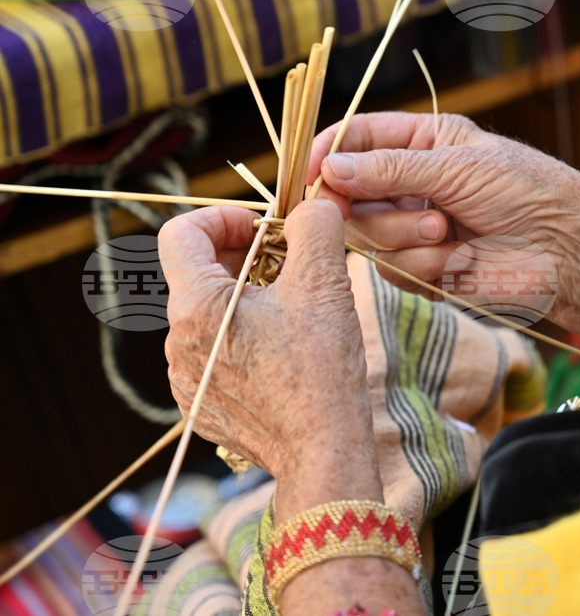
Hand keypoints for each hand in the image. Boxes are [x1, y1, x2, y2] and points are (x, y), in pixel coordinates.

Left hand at [159, 201, 425, 613]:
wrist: (323, 452)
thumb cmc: (322, 370)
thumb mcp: (325, 284)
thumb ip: (315, 227)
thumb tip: (312, 205)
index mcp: (196, 306)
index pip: (179, 233)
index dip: (221, 217)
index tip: (263, 229)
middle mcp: (176, 342)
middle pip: (196, 275)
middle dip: (242, 258)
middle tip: (290, 266)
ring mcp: (185, 378)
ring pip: (205, 316)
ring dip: (243, 301)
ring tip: (291, 313)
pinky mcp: (200, 406)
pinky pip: (211, 355)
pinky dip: (240, 340)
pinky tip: (280, 353)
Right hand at [307, 112, 579, 345]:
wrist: (568, 253)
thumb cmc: (529, 193)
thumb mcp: (459, 166)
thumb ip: (390, 169)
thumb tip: (328, 169)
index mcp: (421, 142)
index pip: (355, 139)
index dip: (327, 154)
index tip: (313, 173)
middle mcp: (410, 183)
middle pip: (348, 194)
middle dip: (376, 207)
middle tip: (423, 214)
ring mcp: (413, 228)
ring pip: (365, 237)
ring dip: (407, 238)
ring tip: (452, 235)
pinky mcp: (422, 270)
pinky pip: (391, 271)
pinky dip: (424, 267)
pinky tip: (462, 262)